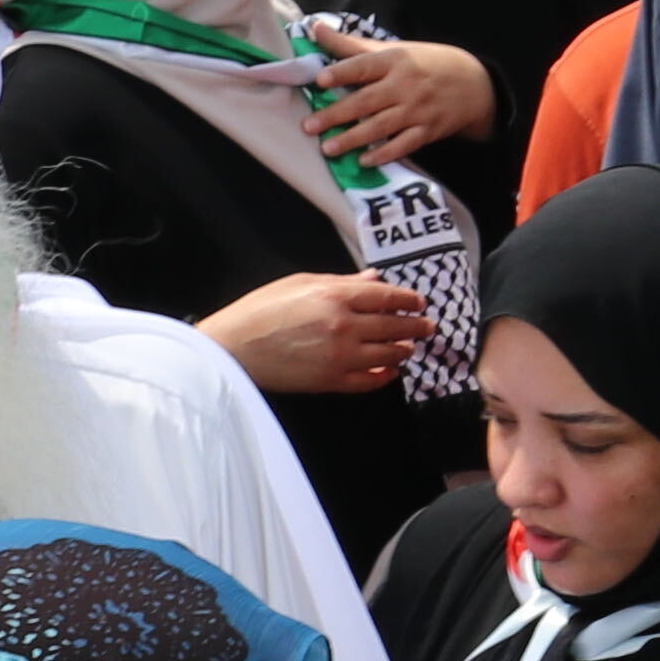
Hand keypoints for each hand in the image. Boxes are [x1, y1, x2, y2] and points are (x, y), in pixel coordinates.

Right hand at [208, 271, 429, 394]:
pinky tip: (390, 371)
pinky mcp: (331, 381)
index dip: (410, 301)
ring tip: (409, 347)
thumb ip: (343, 282)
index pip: (389, 297)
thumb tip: (376, 279)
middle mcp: (344, 325)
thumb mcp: (300, 283)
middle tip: (426, 326)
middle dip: (416, 326)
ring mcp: (340, 356)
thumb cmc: (261, 310)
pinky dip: (385, 376)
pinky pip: (370, 381)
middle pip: (395, 326)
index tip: (420, 303)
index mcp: (335, 295)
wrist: (232, 347)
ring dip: (404, 350)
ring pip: (389, 354)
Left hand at [307, 28, 493, 162]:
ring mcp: (418, 110)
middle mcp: (405, 85)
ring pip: (381, 126)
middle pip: (366, 100)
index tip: (320, 79)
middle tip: (309, 126)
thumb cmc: (426, 63)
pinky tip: (364, 160)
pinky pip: (404, 144)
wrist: (475, 83)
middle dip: (336, 114)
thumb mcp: (394, 49)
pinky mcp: (428, 131)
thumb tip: (315, 29)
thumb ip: (351, 44)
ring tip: (328, 148)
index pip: (364, 65)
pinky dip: (385, 153)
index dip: (342, 72)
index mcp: (395, 60)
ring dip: (353, 138)